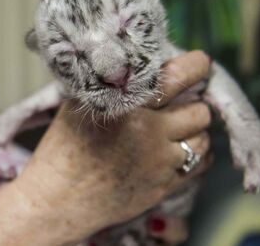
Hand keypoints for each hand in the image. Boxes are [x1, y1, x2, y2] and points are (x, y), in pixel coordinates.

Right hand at [13, 50, 212, 243]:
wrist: (56, 198)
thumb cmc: (64, 148)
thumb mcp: (79, 104)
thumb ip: (112, 83)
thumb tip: (141, 60)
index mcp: (127, 106)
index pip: (179, 76)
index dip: (196, 65)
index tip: (199, 63)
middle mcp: (149, 133)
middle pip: (199, 110)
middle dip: (193, 103)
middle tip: (180, 102)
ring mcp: (159, 163)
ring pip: (203, 139)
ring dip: (193, 131)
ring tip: (174, 128)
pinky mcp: (163, 187)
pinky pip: (197, 165)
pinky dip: (192, 154)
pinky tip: (176, 150)